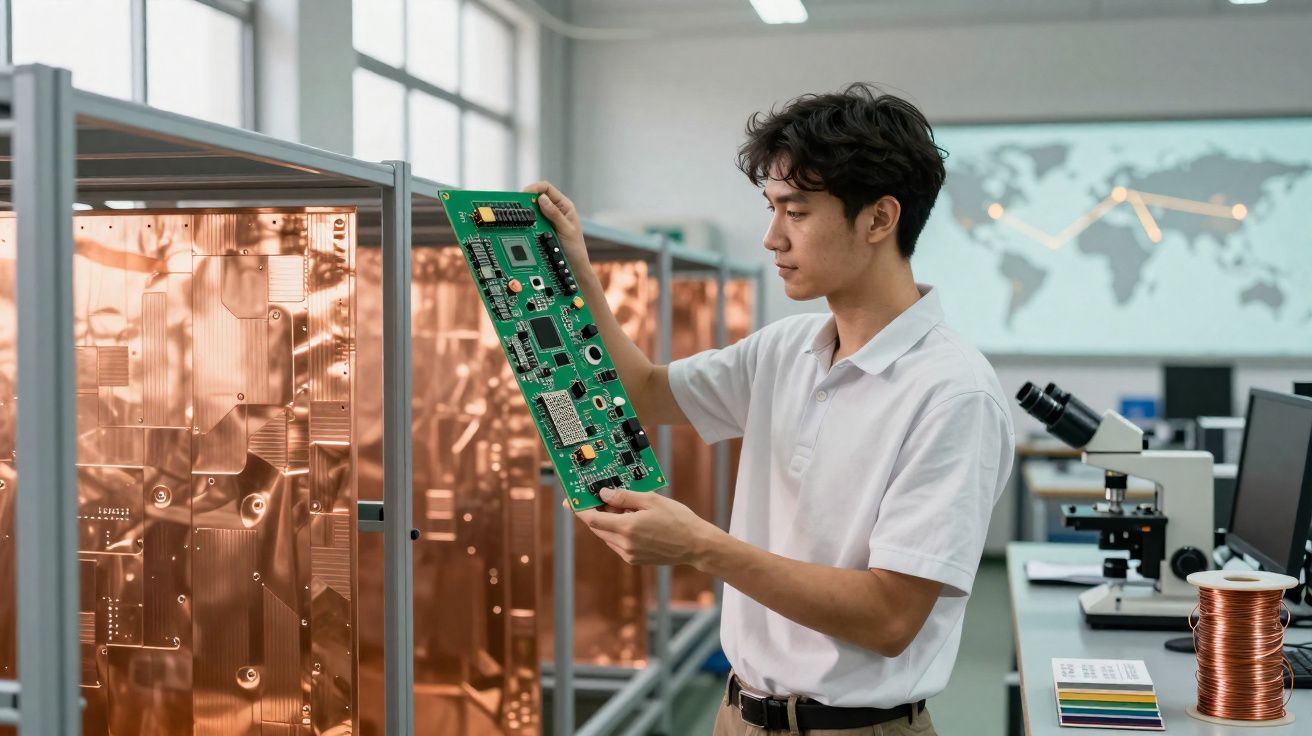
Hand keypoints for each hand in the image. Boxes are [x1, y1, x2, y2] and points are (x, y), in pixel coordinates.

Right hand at [523, 180, 588, 268]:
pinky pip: (532, 222)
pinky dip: (526, 222)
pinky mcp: (543, 229)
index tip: (523, 195)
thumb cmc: (575, 249)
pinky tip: (523, 227)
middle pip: (537, 197)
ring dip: (526, 212)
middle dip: (527, 200)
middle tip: (518, 208)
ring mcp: (548, 220)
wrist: (575, 267)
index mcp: (565, 206)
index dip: (534, 188)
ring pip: (533, 210)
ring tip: (519, 218)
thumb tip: (541, 198)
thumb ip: (554, 214)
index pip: (547, 188)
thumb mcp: (566, 230)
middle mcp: (556, 210)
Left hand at [576, 487, 724, 566]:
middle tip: (600, 498)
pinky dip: (618, 531)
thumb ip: (625, 496)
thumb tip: (604, 494)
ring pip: (607, 535)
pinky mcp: (634, 560)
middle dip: (595, 512)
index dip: (580, 509)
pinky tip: (632, 520)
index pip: (592, 519)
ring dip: (608, 522)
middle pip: (597, 527)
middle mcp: (625, 544)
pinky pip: (617, 543)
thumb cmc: (678, 519)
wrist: (696, 545)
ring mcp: (629, 554)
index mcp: (627, 528)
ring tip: (625, 507)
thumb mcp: (651, 500)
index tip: (572, 500)